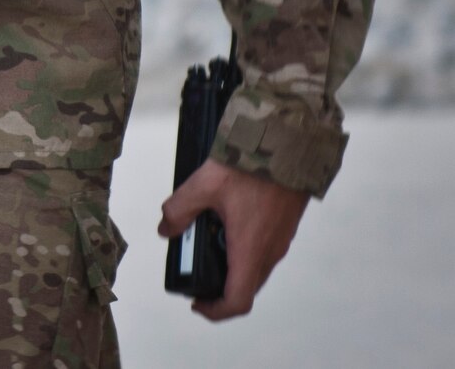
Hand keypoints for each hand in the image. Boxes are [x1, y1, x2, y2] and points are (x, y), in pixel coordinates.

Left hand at [157, 159, 310, 320]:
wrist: (288, 144)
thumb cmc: (250, 166)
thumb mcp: (204, 185)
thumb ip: (180, 210)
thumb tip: (166, 229)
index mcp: (250, 249)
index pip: (238, 300)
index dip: (216, 310)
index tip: (197, 303)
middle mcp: (270, 251)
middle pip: (246, 287)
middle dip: (220, 287)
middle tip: (197, 270)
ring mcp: (281, 240)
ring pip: (256, 268)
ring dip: (233, 266)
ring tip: (208, 243)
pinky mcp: (285, 226)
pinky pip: (265, 250)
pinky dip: (245, 250)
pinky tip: (227, 224)